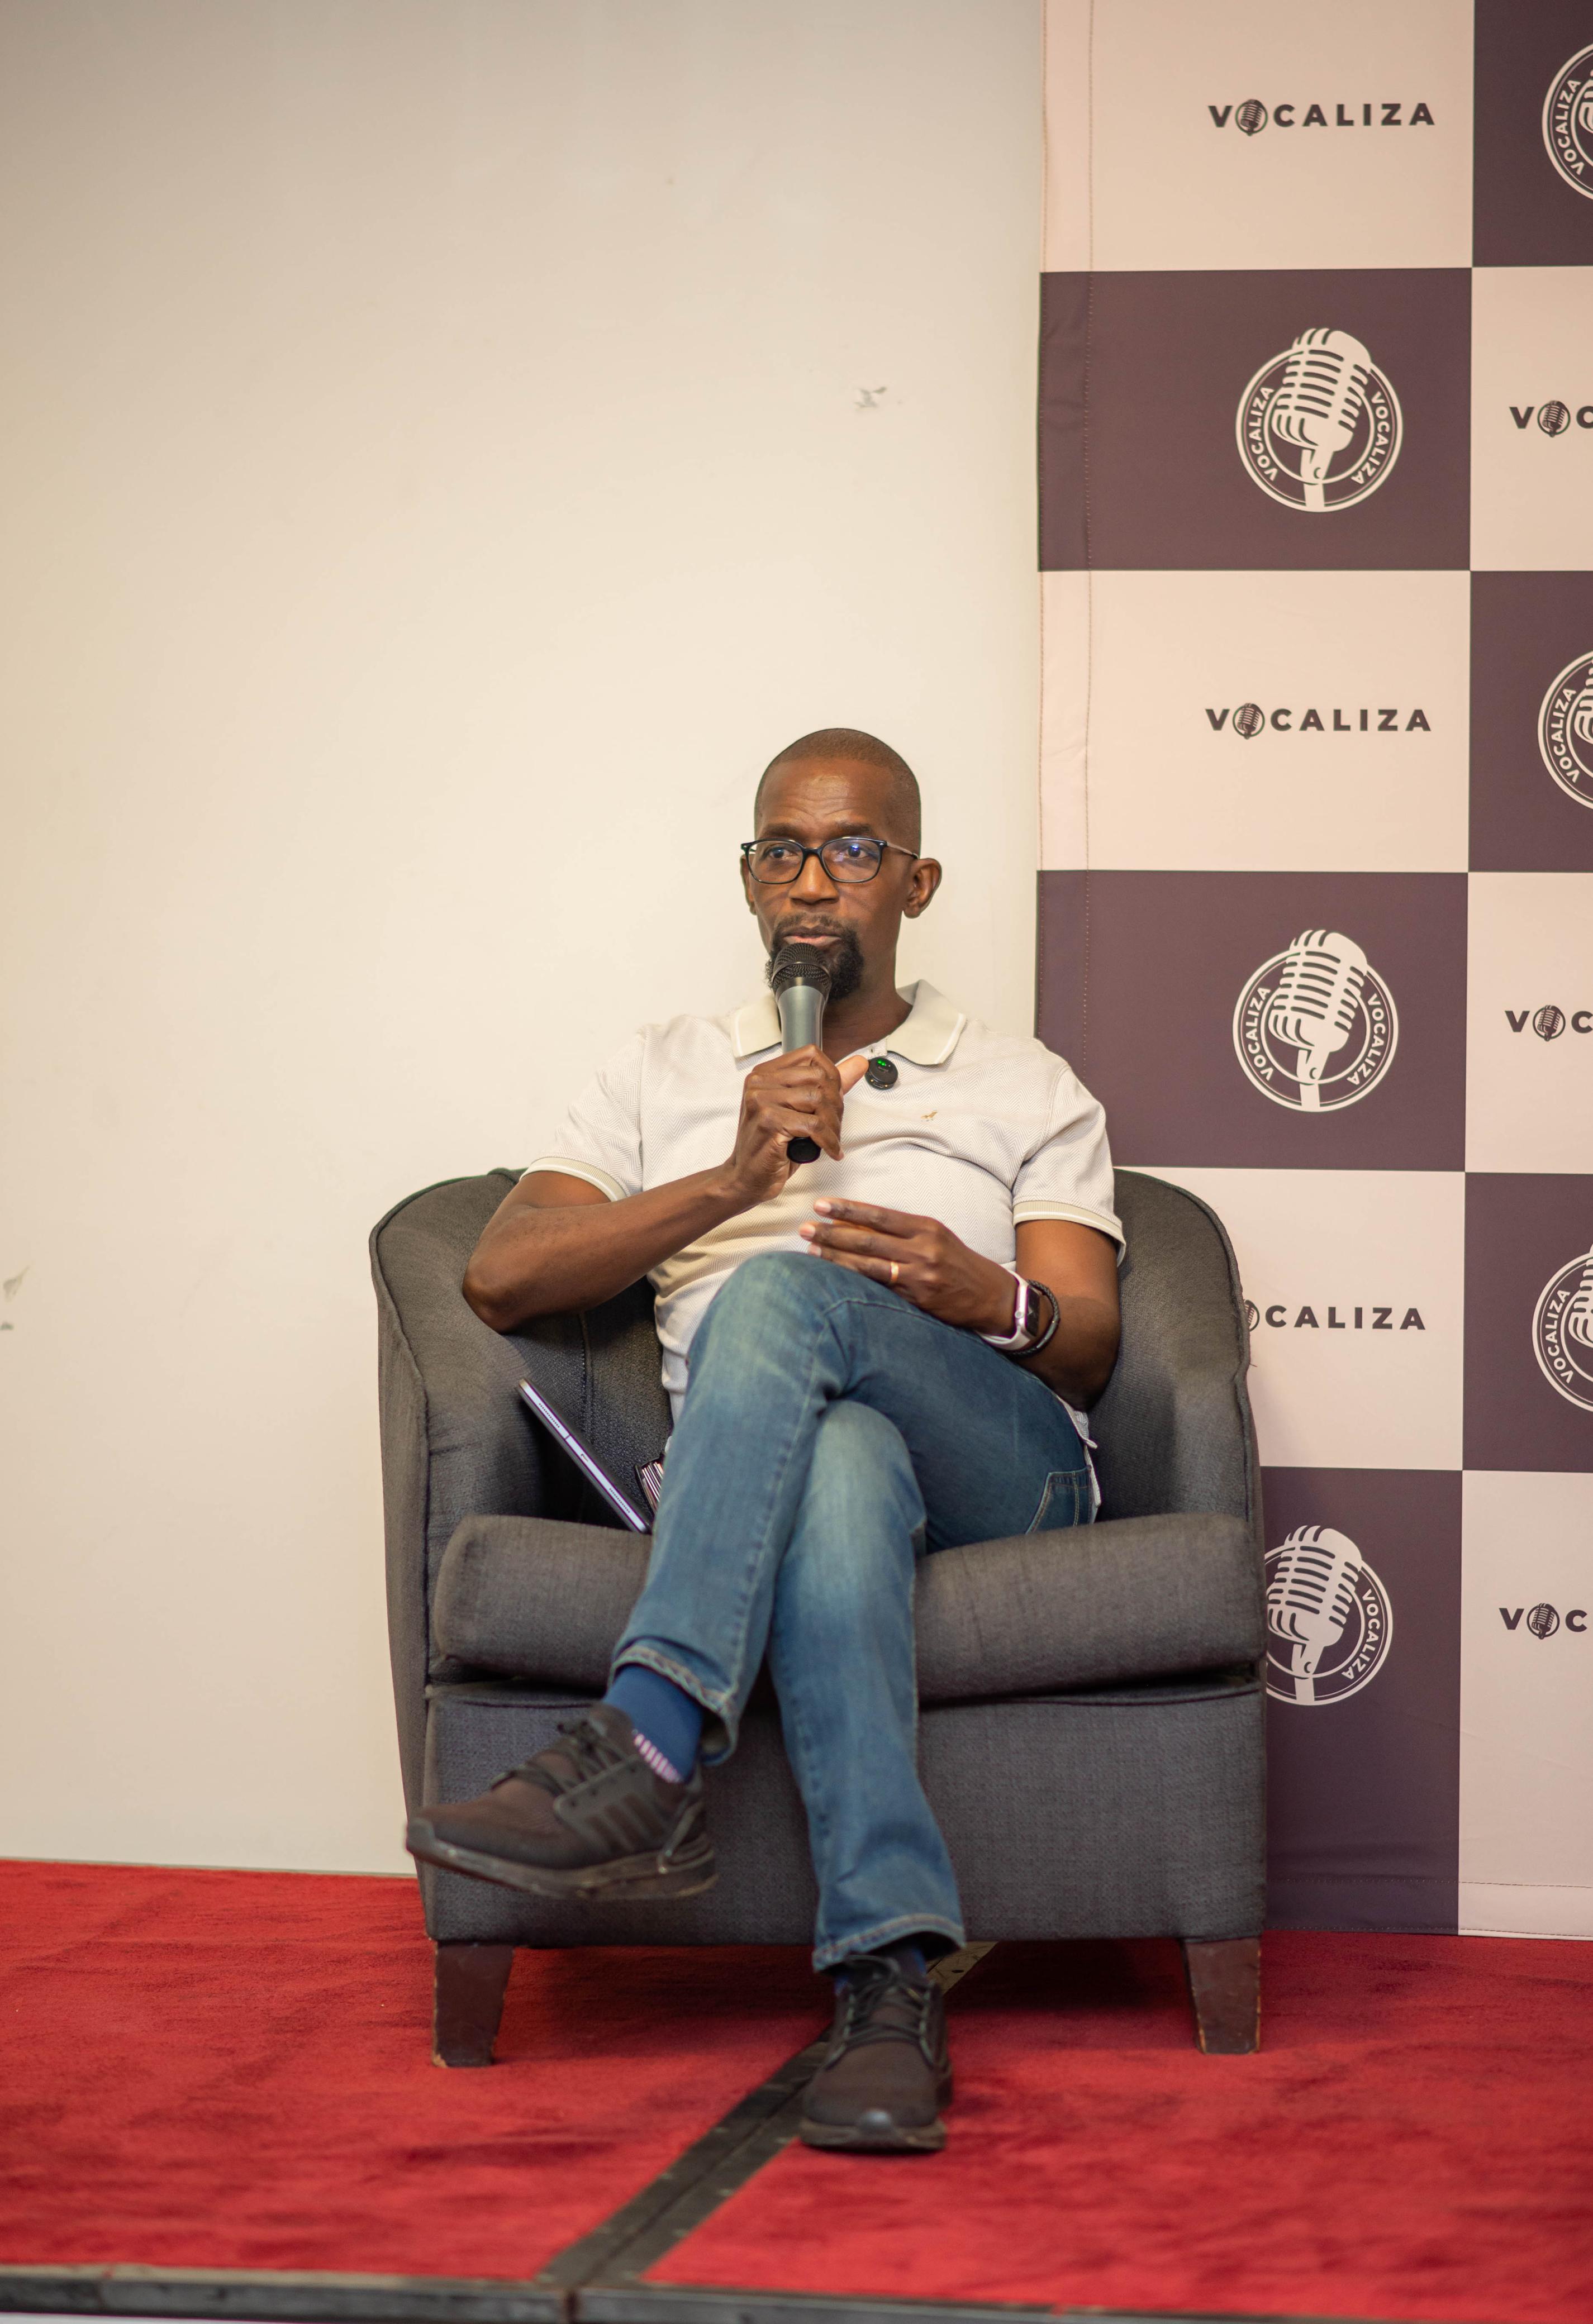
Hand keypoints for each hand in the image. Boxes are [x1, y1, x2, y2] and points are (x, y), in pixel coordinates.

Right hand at [719, 1049, 868, 1208]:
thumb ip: (827, 1086)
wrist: (746, 1177)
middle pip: (818, 1077)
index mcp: (764, 1074)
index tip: (835, 1102)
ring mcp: (761, 1100)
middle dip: (835, 1104)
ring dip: (832, 1125)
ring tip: (831, 1140)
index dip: (832, 1078)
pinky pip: (813, 1124)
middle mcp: (759, 1082)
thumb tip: (858, 1063)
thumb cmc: (770, 1146)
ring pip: (817, 1100)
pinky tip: (829, 1151)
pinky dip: (828, 1140)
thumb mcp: (801, 1111)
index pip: (811, 1055)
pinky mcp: (768, 1121)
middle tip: (834, 1127)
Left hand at [800, 1197, 1016, 1334]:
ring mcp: (918, 1277)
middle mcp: (922, 1250)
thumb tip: (857, 1223)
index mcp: (926, 1227)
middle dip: (832, 1234)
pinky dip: (854, 1282)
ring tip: (811, 1252)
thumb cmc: (955, 1261)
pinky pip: (878, 1289)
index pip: (879, 1215)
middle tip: (805, 1229)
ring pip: (868, 1266)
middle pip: (867, 1240)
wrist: (989, 1295)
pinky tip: (833, 1278)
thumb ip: (901, 1231)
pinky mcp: (916, 1300)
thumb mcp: (935, 1236)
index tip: (821, 1205)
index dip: (847, 1209)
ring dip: (836, 1259)